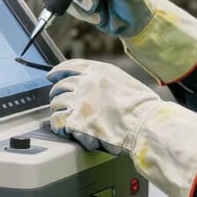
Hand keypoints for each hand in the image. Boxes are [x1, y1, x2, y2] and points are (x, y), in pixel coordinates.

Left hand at [48, 58, 196, 196]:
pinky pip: (57, 121)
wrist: (145, 124)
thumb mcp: (125, 82)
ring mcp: (78, 100)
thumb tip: (97, 88)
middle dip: (58, 95)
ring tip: (68, 122)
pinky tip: (65, 130)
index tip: (52, 76)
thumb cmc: (142, 109)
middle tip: (60, 104)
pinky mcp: (75, 120)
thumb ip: (107, 81)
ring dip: (60, 112)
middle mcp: (86, 82)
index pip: (71, 66)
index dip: (58, 71)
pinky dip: (59, 127)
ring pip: (56, 104)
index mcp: (99, 71)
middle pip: (60, 86)